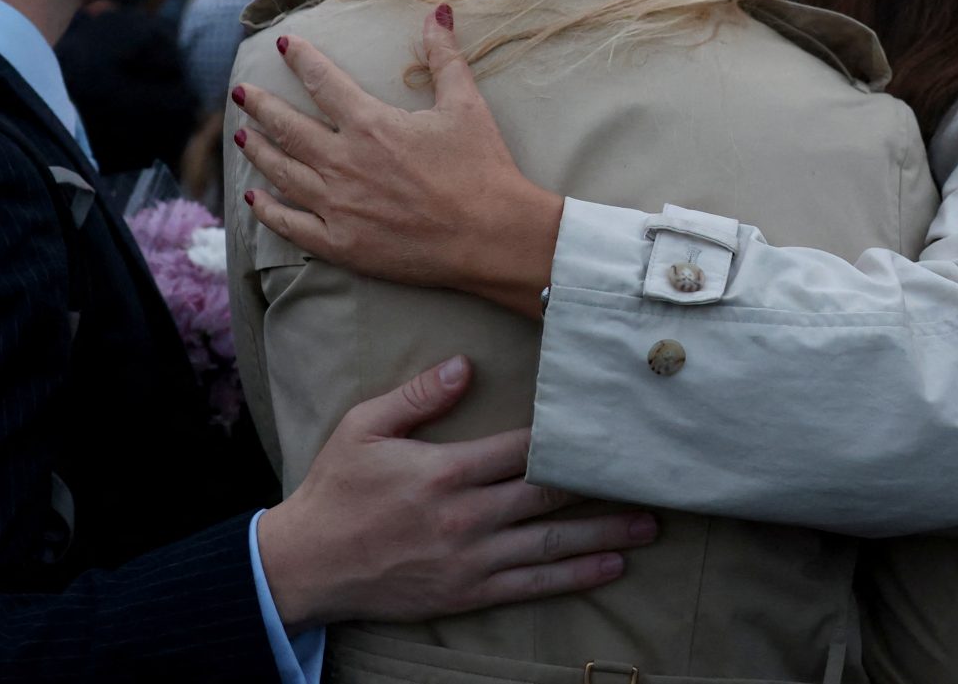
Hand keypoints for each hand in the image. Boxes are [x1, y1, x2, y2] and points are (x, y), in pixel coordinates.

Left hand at [231, 4, 562, 319]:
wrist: (493, 236)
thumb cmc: (482, 168)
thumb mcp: (466, 103)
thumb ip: (444, 56)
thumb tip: (439, 12)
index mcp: (370, 124)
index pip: (322, 81)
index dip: (301, 60)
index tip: (285, 45)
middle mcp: (344, 162)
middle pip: (288, 127)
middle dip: (261, 106)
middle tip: (241, 93)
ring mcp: (337, 206)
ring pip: (282, 173)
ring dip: (259, 151)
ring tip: (243, 136)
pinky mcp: (342, 244)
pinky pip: (291, 225)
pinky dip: (268, 210)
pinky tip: (256, 198)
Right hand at [254, 356, 655, 627]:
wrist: (307, 565)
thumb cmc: (336, 489)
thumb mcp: (364, 427)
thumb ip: (418, 396)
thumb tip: (468, 364)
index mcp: (445, 471)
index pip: (522, 447)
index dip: (567, 435)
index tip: (607, 422)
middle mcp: (467, 516)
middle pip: (549, 495)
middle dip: (602, 486)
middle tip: (649, 475)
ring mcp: (471, 559)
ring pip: (551, 543)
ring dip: (605, 534)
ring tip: (649, 525)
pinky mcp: (468, 592)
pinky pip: (532, 585)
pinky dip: (575, 577)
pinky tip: (609, 567)